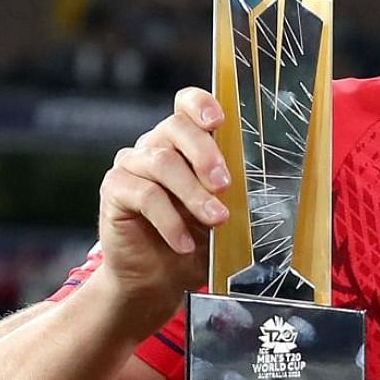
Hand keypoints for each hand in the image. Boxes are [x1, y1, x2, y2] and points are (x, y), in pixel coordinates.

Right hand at [96, 87, 231, 330]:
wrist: (160, 277)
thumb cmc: (198, 237)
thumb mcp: (223, 210)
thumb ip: (235, 191)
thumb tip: (264, 183)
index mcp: (185, 140)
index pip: (187, 103)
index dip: (201, 105)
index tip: (219, 122)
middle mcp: (155, 144)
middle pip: (176, 128)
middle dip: (205, 154)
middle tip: (226, 185)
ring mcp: (132, 165)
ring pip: (162, 163)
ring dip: (193, 194)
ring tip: (217, 220)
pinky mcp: (115, 190)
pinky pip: (143, 195)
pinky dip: (169, 220)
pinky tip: (185, 243)